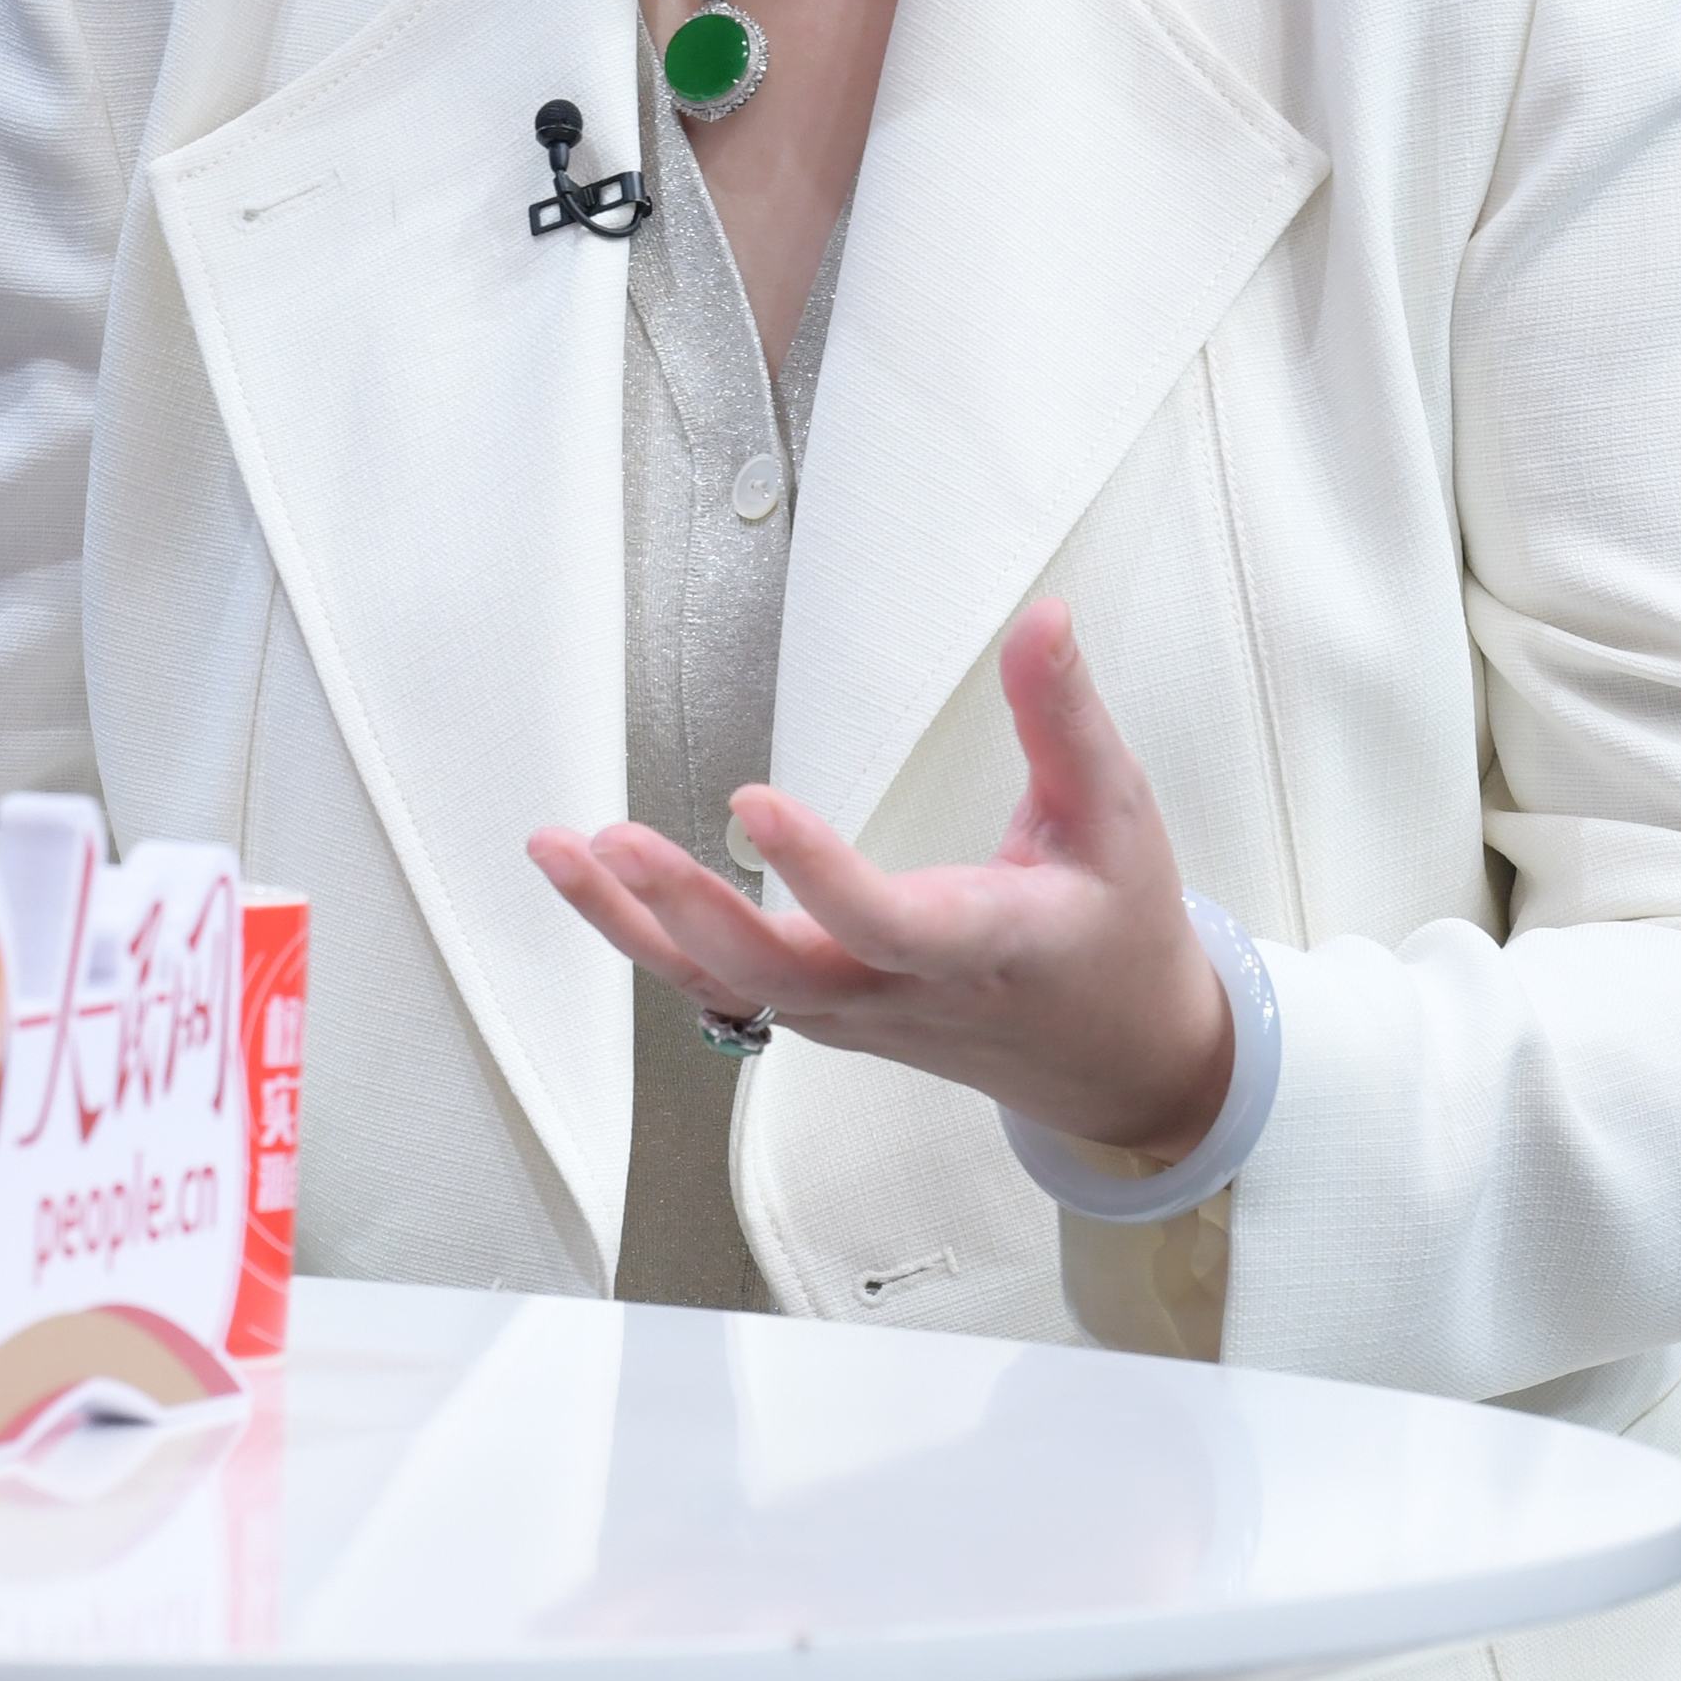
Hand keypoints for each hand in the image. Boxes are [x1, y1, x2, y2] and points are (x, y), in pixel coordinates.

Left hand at [522, 594, 1235, 1160]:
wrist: (1120, 1064)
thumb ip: (1066, 716)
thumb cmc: (1117, 936)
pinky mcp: (822, 1016)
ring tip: (560, 851)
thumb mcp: (1116, 818)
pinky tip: (590, 882)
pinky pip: (721, 987)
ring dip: (634, 925)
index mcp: (981, 946)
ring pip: (726, 986)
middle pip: (775, 972)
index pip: (885, 923)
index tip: (753, 800)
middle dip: (686, 911)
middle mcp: (899, 994)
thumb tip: (1043, 615)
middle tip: (614, 840)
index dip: (817, 871)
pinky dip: (648, 939)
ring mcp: (851, 1016)